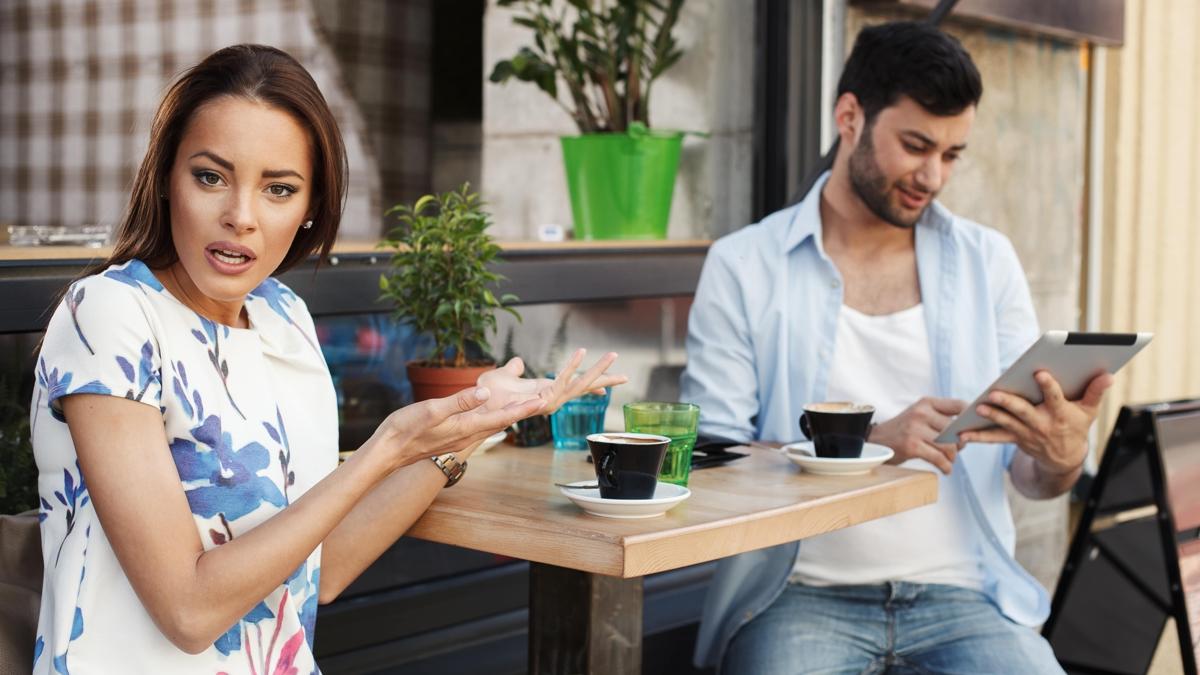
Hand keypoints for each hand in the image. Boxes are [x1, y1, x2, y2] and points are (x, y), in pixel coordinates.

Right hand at [375, 386, 546, 467]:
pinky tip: (493, 414)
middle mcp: (467, 436)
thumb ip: (459, 402)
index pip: (502, 417)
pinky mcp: (451, 438)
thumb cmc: (405, 429)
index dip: (523, 408)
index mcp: (465, 428)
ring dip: (510, 415)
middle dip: (523, 411)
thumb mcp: (431, 410)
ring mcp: (459, 439)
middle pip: (502, 422)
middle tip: (543, 400)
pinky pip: (479, 427)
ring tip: (525, 406)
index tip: (542, 400)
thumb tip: (485, 393)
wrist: (388, 452)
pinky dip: (493, 418)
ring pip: (491, 425)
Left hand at [476, 348, 628, 414]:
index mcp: (546, 390)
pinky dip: (571, 367)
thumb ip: (513, 369)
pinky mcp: (542, 399)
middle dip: (605, 379)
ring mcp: (549, 400)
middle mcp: (551, 397)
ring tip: (613, 355)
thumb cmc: (489, 394)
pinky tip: (582, 352)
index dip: (592, 383)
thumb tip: (518, 362)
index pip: (575, 385)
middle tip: (626, 374)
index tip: (610, 382)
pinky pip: (561, 381)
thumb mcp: (503, 375)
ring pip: (579, 384)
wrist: (477, 404)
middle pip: (584, 387)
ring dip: (597, 369)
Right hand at [869, 397, 966, 473]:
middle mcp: (921, 413)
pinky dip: (945, 466)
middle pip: (955, 429)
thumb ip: (940, 418)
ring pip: (949, 445)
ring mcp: (915, 429)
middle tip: (957, 451)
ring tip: (950, 461)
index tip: (971, 429)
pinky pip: (938, 458)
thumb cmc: (903, 431)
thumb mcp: (919, 416)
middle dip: (960, 444)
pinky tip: (946, 469)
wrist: (875, 441)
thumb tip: (968, 432)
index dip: (970, 418)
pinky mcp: (911, 445)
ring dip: (953, 457)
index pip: (959, 405)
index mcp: (926, 403)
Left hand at [959, 371, 1112, 474]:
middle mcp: (1042, 424)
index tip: (1040, 373)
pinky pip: (994, 438)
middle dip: (1009, 403)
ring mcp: (1026, 433)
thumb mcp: (1089, 411)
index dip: (1048, 386)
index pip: (1055, 398)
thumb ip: (1095, 392)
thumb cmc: (1076, 426)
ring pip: (1006, 424)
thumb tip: (1107, 374)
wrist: (1064, 459)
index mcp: (1061, 414)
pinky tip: (962, 434)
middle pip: (1024, 412)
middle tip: (995, 393)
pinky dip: (978, 437)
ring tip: (979, 408)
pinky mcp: (1014, 438)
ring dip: (992, 416)